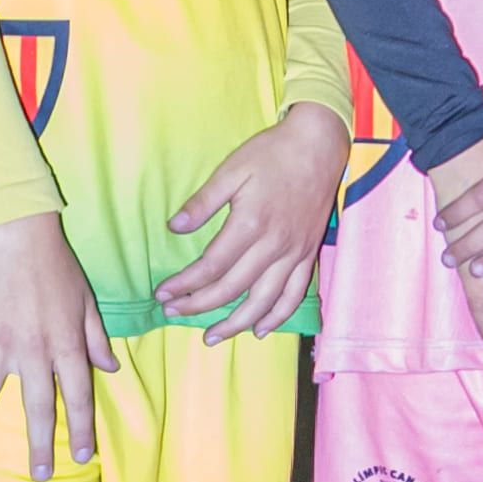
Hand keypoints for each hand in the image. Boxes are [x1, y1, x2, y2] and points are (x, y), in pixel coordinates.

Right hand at [0, 210, 117, 477]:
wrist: (18, 232)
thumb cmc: (56, 264)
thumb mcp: (86, 301)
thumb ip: (97, 338)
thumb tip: (109, 369)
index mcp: (65, 346)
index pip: (76, 397)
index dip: (80, 429)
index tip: (81, 456)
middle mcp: (33, 352)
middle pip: (36, 407)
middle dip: (38, 445)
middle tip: (38, 474)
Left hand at [155, 100, 352, 335]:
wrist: (319, 145)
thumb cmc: (272, 153)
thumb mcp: (231, 169)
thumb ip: (203, 202)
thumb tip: (175, 228)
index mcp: (251, 223)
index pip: (212, 266)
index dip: (185, 283)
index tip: (163, 292)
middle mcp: (274, 245)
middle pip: (233, 288)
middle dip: (200, 305)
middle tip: (174, 312)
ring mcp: (295, 253)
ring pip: (263, 300)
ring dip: (236, 323)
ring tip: (212, 336)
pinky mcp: (309, 254)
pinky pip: (295, 294)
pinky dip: (278, 316)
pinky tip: (260, 330)